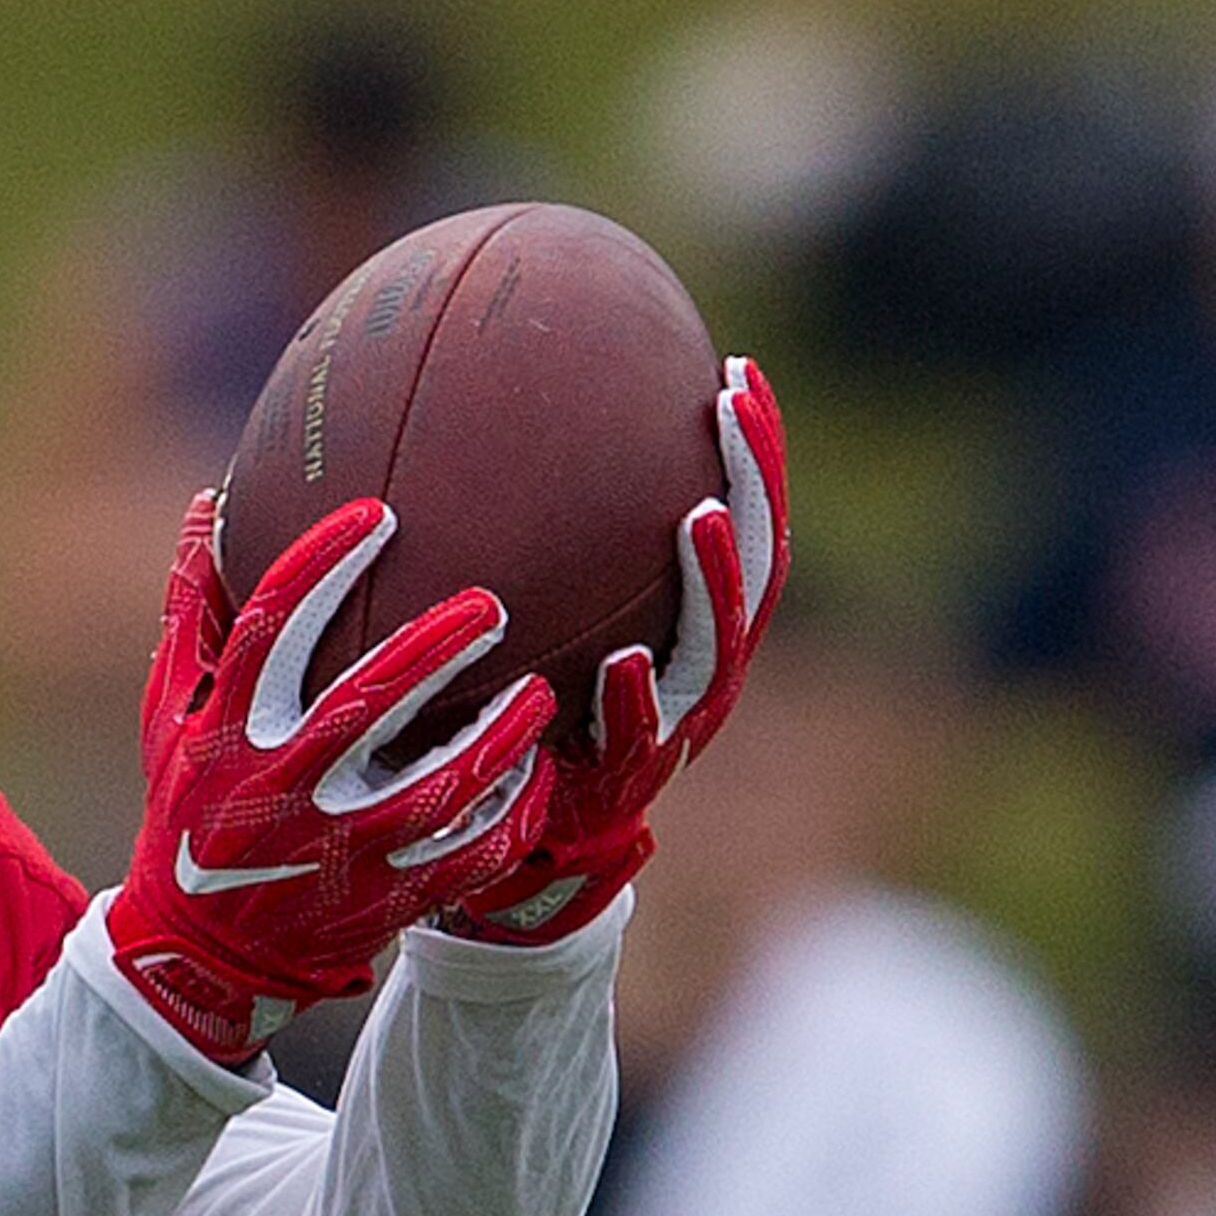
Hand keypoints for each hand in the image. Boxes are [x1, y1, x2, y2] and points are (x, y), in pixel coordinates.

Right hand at [103, 492, 556, 1060]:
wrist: (195, 962)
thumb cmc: (187, 818)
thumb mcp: (168, 723)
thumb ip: (192, 616)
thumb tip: (206, 503)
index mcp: (228, 734)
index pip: (271, 633)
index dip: (323, 567)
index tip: (378, 517)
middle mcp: (281, 789)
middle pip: (365, 703)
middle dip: (434, 648)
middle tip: (489, 606)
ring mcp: (334, 853)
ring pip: (434, 788)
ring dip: (496, 739)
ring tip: (538, 697)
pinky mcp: (377, 904)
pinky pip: (462, 858)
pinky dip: (507, 818)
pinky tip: (537, 776)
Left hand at [444, 360, 789, 944]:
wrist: (520, 846)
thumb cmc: (522, 718)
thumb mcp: (525, 625)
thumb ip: (524, 551)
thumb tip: (459, 434)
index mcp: (687, 621)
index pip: (741, 520)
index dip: (753, 451)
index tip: (739, 370)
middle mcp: (697, 667)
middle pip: (756, 563)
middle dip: (753, 483)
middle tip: (733, 411)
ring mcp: (672, 728)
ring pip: (717, 648)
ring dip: (713, 580)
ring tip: (699, 518)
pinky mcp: (628, 787)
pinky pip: (639, 741)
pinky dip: (636, 703)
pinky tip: (624, 666)